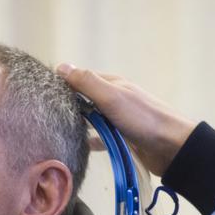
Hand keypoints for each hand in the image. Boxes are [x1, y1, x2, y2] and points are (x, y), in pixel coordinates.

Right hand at [55, 65, 196, 176]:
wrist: (172, 148)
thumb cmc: (143, 119)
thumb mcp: (111, 97)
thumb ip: (87, 83)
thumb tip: (61, 66)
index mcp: (112, 84)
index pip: (81, 79)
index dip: (63, 85)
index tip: (42, 96)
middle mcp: (115, 99)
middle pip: (85, 100)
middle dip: (68, 106)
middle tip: (45, 118)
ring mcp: (118, 119)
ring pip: (91, 119)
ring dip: (77, 124)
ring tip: (56, 133)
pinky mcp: (122, 138)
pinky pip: (99, 138)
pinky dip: (89, 141)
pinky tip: (77, 147)